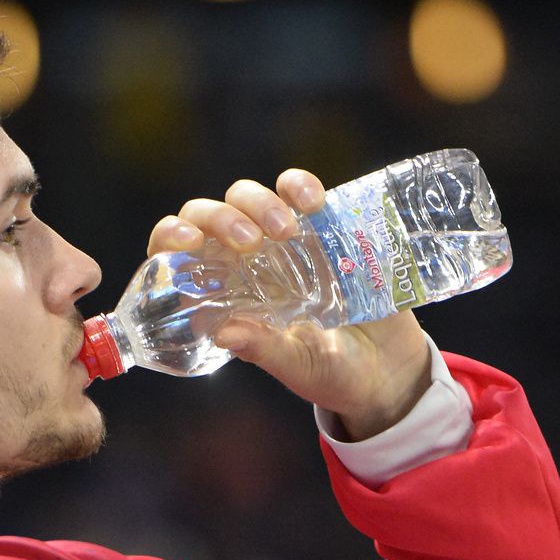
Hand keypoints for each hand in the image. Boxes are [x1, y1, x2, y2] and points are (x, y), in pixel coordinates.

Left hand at [147, 168, 431, 439]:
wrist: (388, 368)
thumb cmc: (330, 373)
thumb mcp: (295, 364)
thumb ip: (262, 349)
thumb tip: (221, 332)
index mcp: (222, 296)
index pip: (175, 253)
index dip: (170, 237)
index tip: (188, 242)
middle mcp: (242, 264)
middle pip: (207, 215)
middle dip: (220, 217)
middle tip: (251, 244)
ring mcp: (279, 242)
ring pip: (246, 197)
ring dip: (258, 203)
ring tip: (288, 231)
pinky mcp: (320, 226)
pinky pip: (297, 190)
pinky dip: (299, 186)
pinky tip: (312, 202)